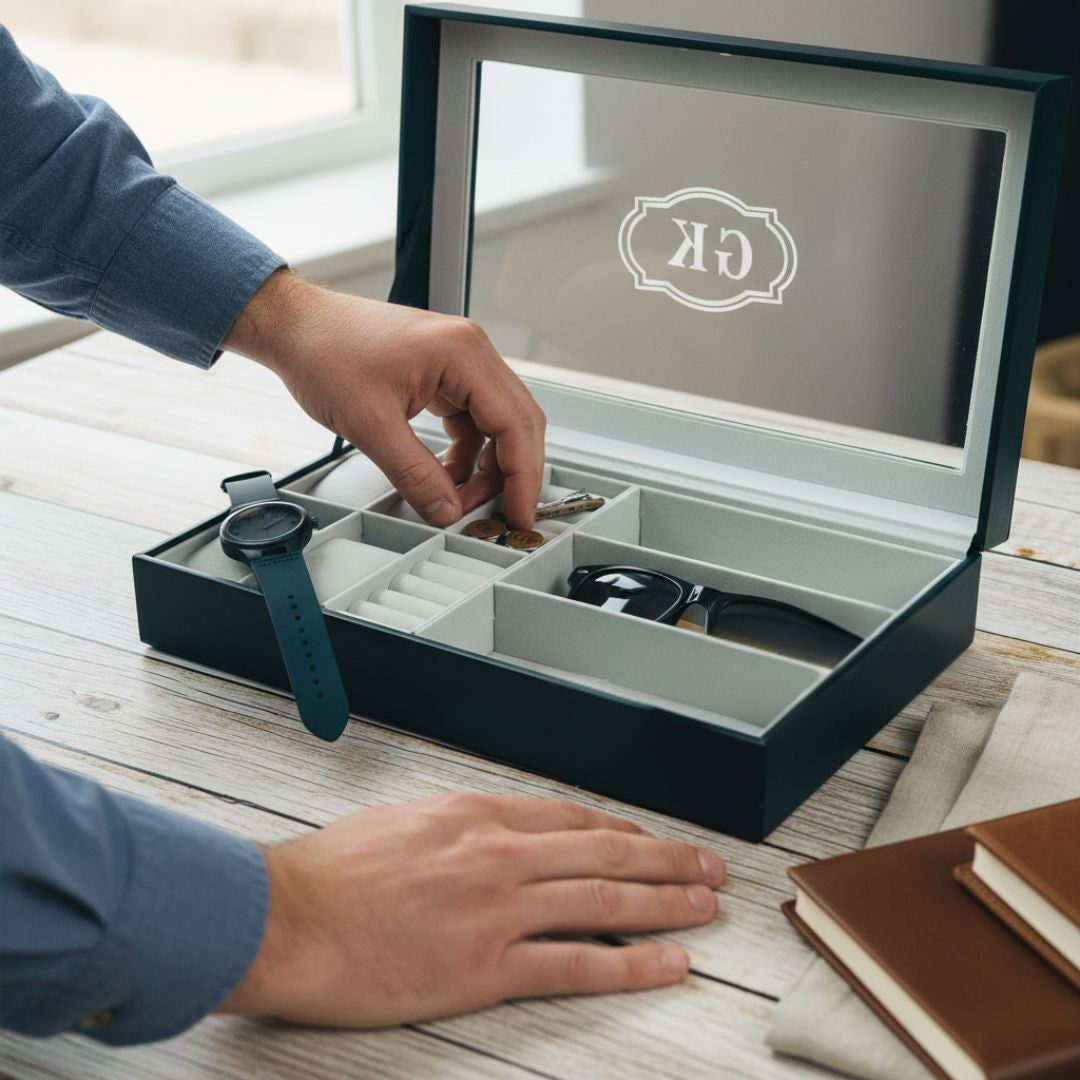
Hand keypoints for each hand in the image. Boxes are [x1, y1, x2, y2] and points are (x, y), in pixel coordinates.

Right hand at [217, 793, 725, 1026]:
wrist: (286, 916)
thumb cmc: (330, 873)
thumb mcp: (403, 821)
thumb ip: (459, 825)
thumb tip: (494, 831)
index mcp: (476, 815)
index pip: (571, 817)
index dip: (621, 830)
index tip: (647, 839)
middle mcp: (499, 854)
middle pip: (604, 852)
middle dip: (664, 858)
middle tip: (705, 865)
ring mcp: (499, 910)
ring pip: (605, 900)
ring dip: (665, 902)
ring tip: (703, 905)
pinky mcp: (487, 966)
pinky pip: (577, 964)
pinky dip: (632, 963)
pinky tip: (667, 963)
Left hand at [224, 268, 545, 528]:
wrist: (294, 326)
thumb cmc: (324, 350)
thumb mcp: (371, 426)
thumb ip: (415, 475)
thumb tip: (446, 510)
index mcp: (462, 353)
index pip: (515, 424)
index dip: (522, 478)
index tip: (519, 514)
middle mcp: (470, 350)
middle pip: (518, 423)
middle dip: (510, 475)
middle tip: (500, 515)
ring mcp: (458, 360)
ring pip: (497, 424)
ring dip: (485, 466)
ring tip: (460, 499)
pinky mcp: (443, 373)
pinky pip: (472, 420)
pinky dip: (466, 452)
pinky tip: (446, 475)